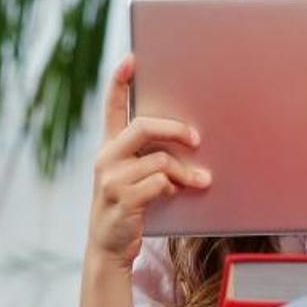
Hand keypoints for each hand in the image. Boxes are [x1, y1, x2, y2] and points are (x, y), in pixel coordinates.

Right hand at [87, 55, 211, 266]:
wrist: (110, 248)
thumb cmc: (130, 207)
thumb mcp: (133, 177)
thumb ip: (149, 158)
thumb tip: (189, 141)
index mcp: (109, 147)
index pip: (112, 108)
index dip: (119, 82)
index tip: (132, 59)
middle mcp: (105, 158)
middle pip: (143, 127)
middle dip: (175, 129)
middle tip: (197, 139)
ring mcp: (111, 179)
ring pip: (159, 160)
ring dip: (185, 172)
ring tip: (200, 181)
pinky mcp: (122, 200)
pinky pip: (159, 183)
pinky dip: (172, 188)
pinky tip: (173, 196)